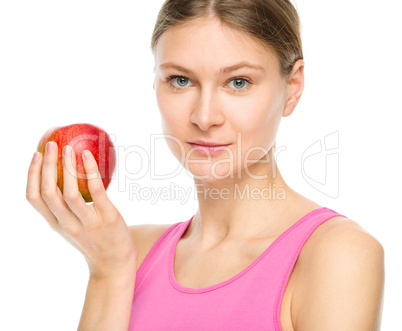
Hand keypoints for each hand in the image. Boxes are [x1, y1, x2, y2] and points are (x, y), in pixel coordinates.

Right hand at [26, 141, 137, 279]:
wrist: (116, 265)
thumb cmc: (95, 241)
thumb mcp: (74, 227)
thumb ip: (67, 209)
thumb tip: (67, 177)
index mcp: (56, 225)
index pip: (34, 199)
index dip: (30, 175)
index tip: (34, 155)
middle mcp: (67, 224)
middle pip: (48, 193)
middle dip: (44, 166)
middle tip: (50, 144)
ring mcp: (87, 222)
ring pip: (68, 193)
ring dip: (66, 168)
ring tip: (68, 148)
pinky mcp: (107, 217)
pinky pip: (96, 191)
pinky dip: (90, 172)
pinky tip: (88, 156)